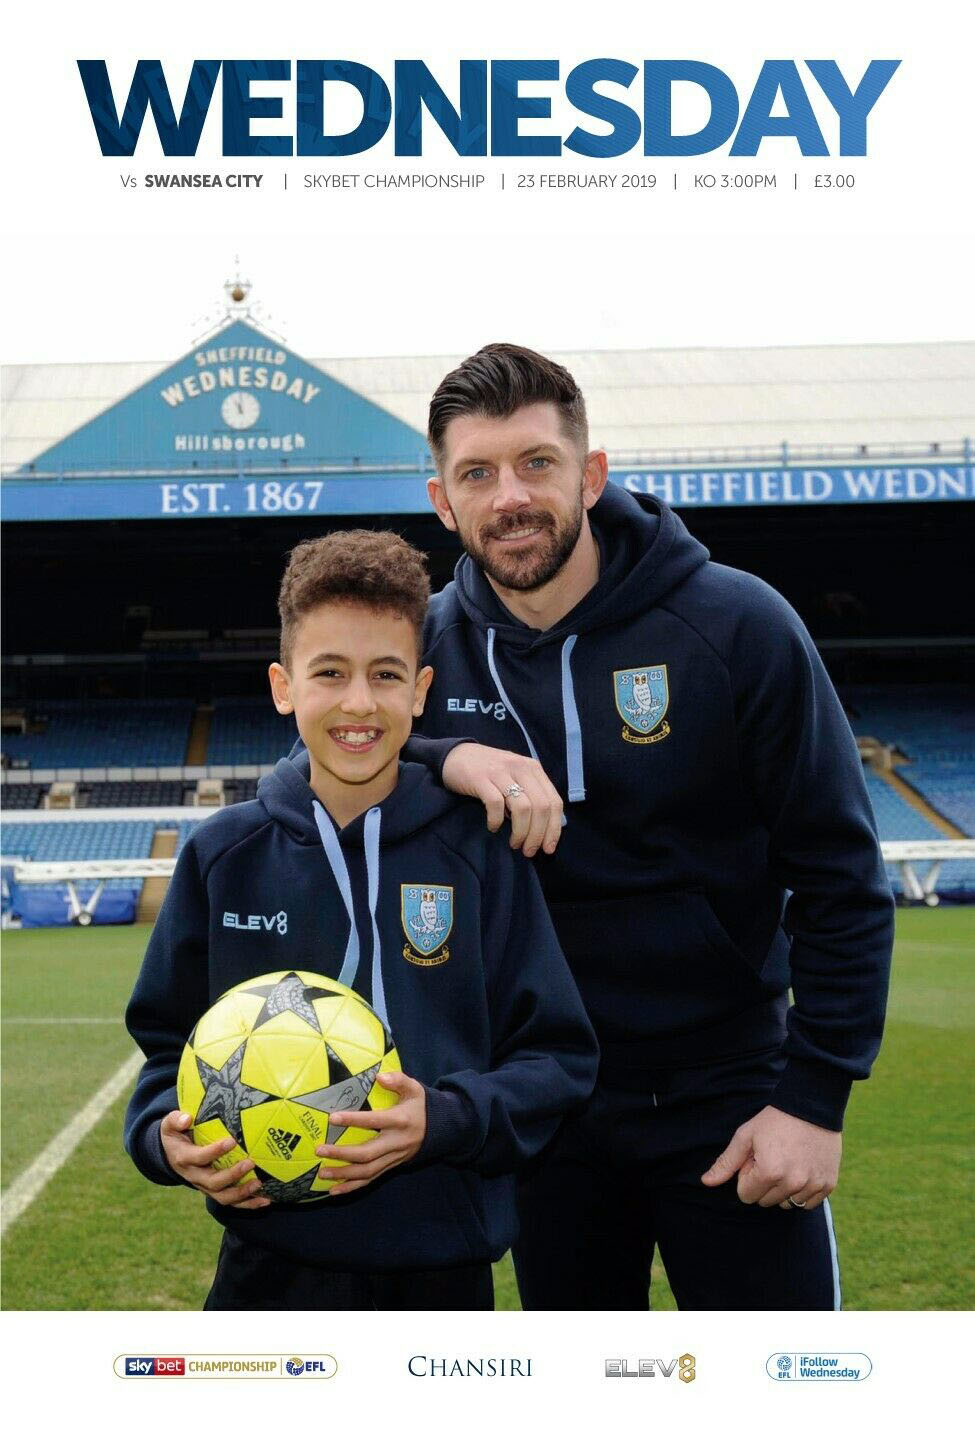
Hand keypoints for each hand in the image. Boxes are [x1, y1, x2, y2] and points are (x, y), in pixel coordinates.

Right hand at [160, 1109, 270, 1208]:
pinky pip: (231, 1202)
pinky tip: (265, 1200)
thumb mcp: (169, 1125)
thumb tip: (186, 1118)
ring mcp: (204, 1186)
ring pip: (222, 1197)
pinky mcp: (214, 1191)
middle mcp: (194, 1176)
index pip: (199, 1158)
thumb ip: (176, 1119)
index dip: (214, 1152)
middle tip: (250, 1162)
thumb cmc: (175, 1134)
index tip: (232, 1141)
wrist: (170, 1154)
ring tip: (259, 1184)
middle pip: (213, 1182)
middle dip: (232, 1175)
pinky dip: (247, 1203)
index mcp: (184, 1159)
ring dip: (241, 1193)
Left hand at [315, 1072, 425, 1195]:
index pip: (374, 1121)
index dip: (354, 1120)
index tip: (332, 1118)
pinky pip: (371, 1179)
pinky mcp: (391, 1167)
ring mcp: (393, 1158)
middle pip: (367, 1153)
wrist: (440, 1130)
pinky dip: (352, 1187)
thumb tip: (379, 1076)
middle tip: (320, 1150)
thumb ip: (398, 1080)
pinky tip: (335, 1190)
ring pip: (367, 1171)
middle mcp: (396, 1143)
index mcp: (400, 1121)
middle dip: (342, 1154)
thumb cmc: (420, 1106)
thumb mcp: (415, 1089)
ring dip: (344, 1174)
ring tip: (322, 1172)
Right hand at [441, 743, 562, 855]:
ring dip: (521, 832)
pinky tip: (493, 827)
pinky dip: (497, 820)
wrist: (455, 755)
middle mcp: (521, 768)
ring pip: (523, 808)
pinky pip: (496, 804)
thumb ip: (530, 794)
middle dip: (538, 834)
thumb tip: (544, 828)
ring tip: (514, 843)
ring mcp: (501, 772)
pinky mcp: (481, 778)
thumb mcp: (515, 777)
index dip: (554, 829)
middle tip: (529, 851)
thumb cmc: (488, 771)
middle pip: (541, 807)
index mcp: (533, 769)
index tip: (548, 848)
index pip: (554, 801)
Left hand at [700, 1105, 841, 1209]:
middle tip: (772, 1157)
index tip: (756, 1158)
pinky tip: (802, 1169)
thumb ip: (726, 1163)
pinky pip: (809, 1204)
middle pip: (766, 1202)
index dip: (747, 1176)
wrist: (811, 1106)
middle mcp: (792, 1183)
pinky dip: (803, 1191)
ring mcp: (813, 1185)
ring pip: (787, 1204)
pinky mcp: (828, 1185)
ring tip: (787, 1162)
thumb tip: (706, 1182)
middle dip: (763, 1183)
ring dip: (783, 1189)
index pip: (746, 1196)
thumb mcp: (745, 1136)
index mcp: (769, 1172)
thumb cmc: (773, 1120)